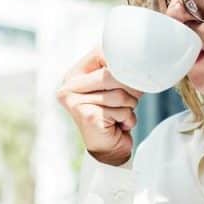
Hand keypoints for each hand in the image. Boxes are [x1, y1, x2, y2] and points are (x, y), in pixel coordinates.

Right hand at [56, 48, 142, 166]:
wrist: (109, 149)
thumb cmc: (113, 114)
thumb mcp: (114, 86)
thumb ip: (116, 70)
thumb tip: (135, 57)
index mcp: (74, 75)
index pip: (101, 54)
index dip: (121, 65)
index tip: (127, 76)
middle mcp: (68, 86)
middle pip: (111, 74)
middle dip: (128, 89)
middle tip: (127, 101)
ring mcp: (75, 102)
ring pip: (120, 94)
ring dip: (129, 107)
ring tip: (119, 115)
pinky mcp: (87, 116)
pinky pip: (121, 110)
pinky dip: (127, 119)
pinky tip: (117, 125)